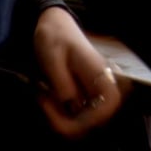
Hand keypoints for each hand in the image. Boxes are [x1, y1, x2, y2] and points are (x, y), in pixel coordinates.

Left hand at [30, 5, 125, 138]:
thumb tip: (71, 107)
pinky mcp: (89, 98)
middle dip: (67, 123)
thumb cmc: (54, 38)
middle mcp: (105, 86)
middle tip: (43, 102)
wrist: (54, 27)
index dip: (87, 120)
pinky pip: (80, 117)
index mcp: (101, 73)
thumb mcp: (52, 59)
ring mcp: (97, 94)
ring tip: (44, 98)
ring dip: (62, 121)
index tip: (62, 113)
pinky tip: (49, 101)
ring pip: (87, 124)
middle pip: (96, 121)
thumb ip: (63, 84)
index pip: (107, 106)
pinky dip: (62, 116)